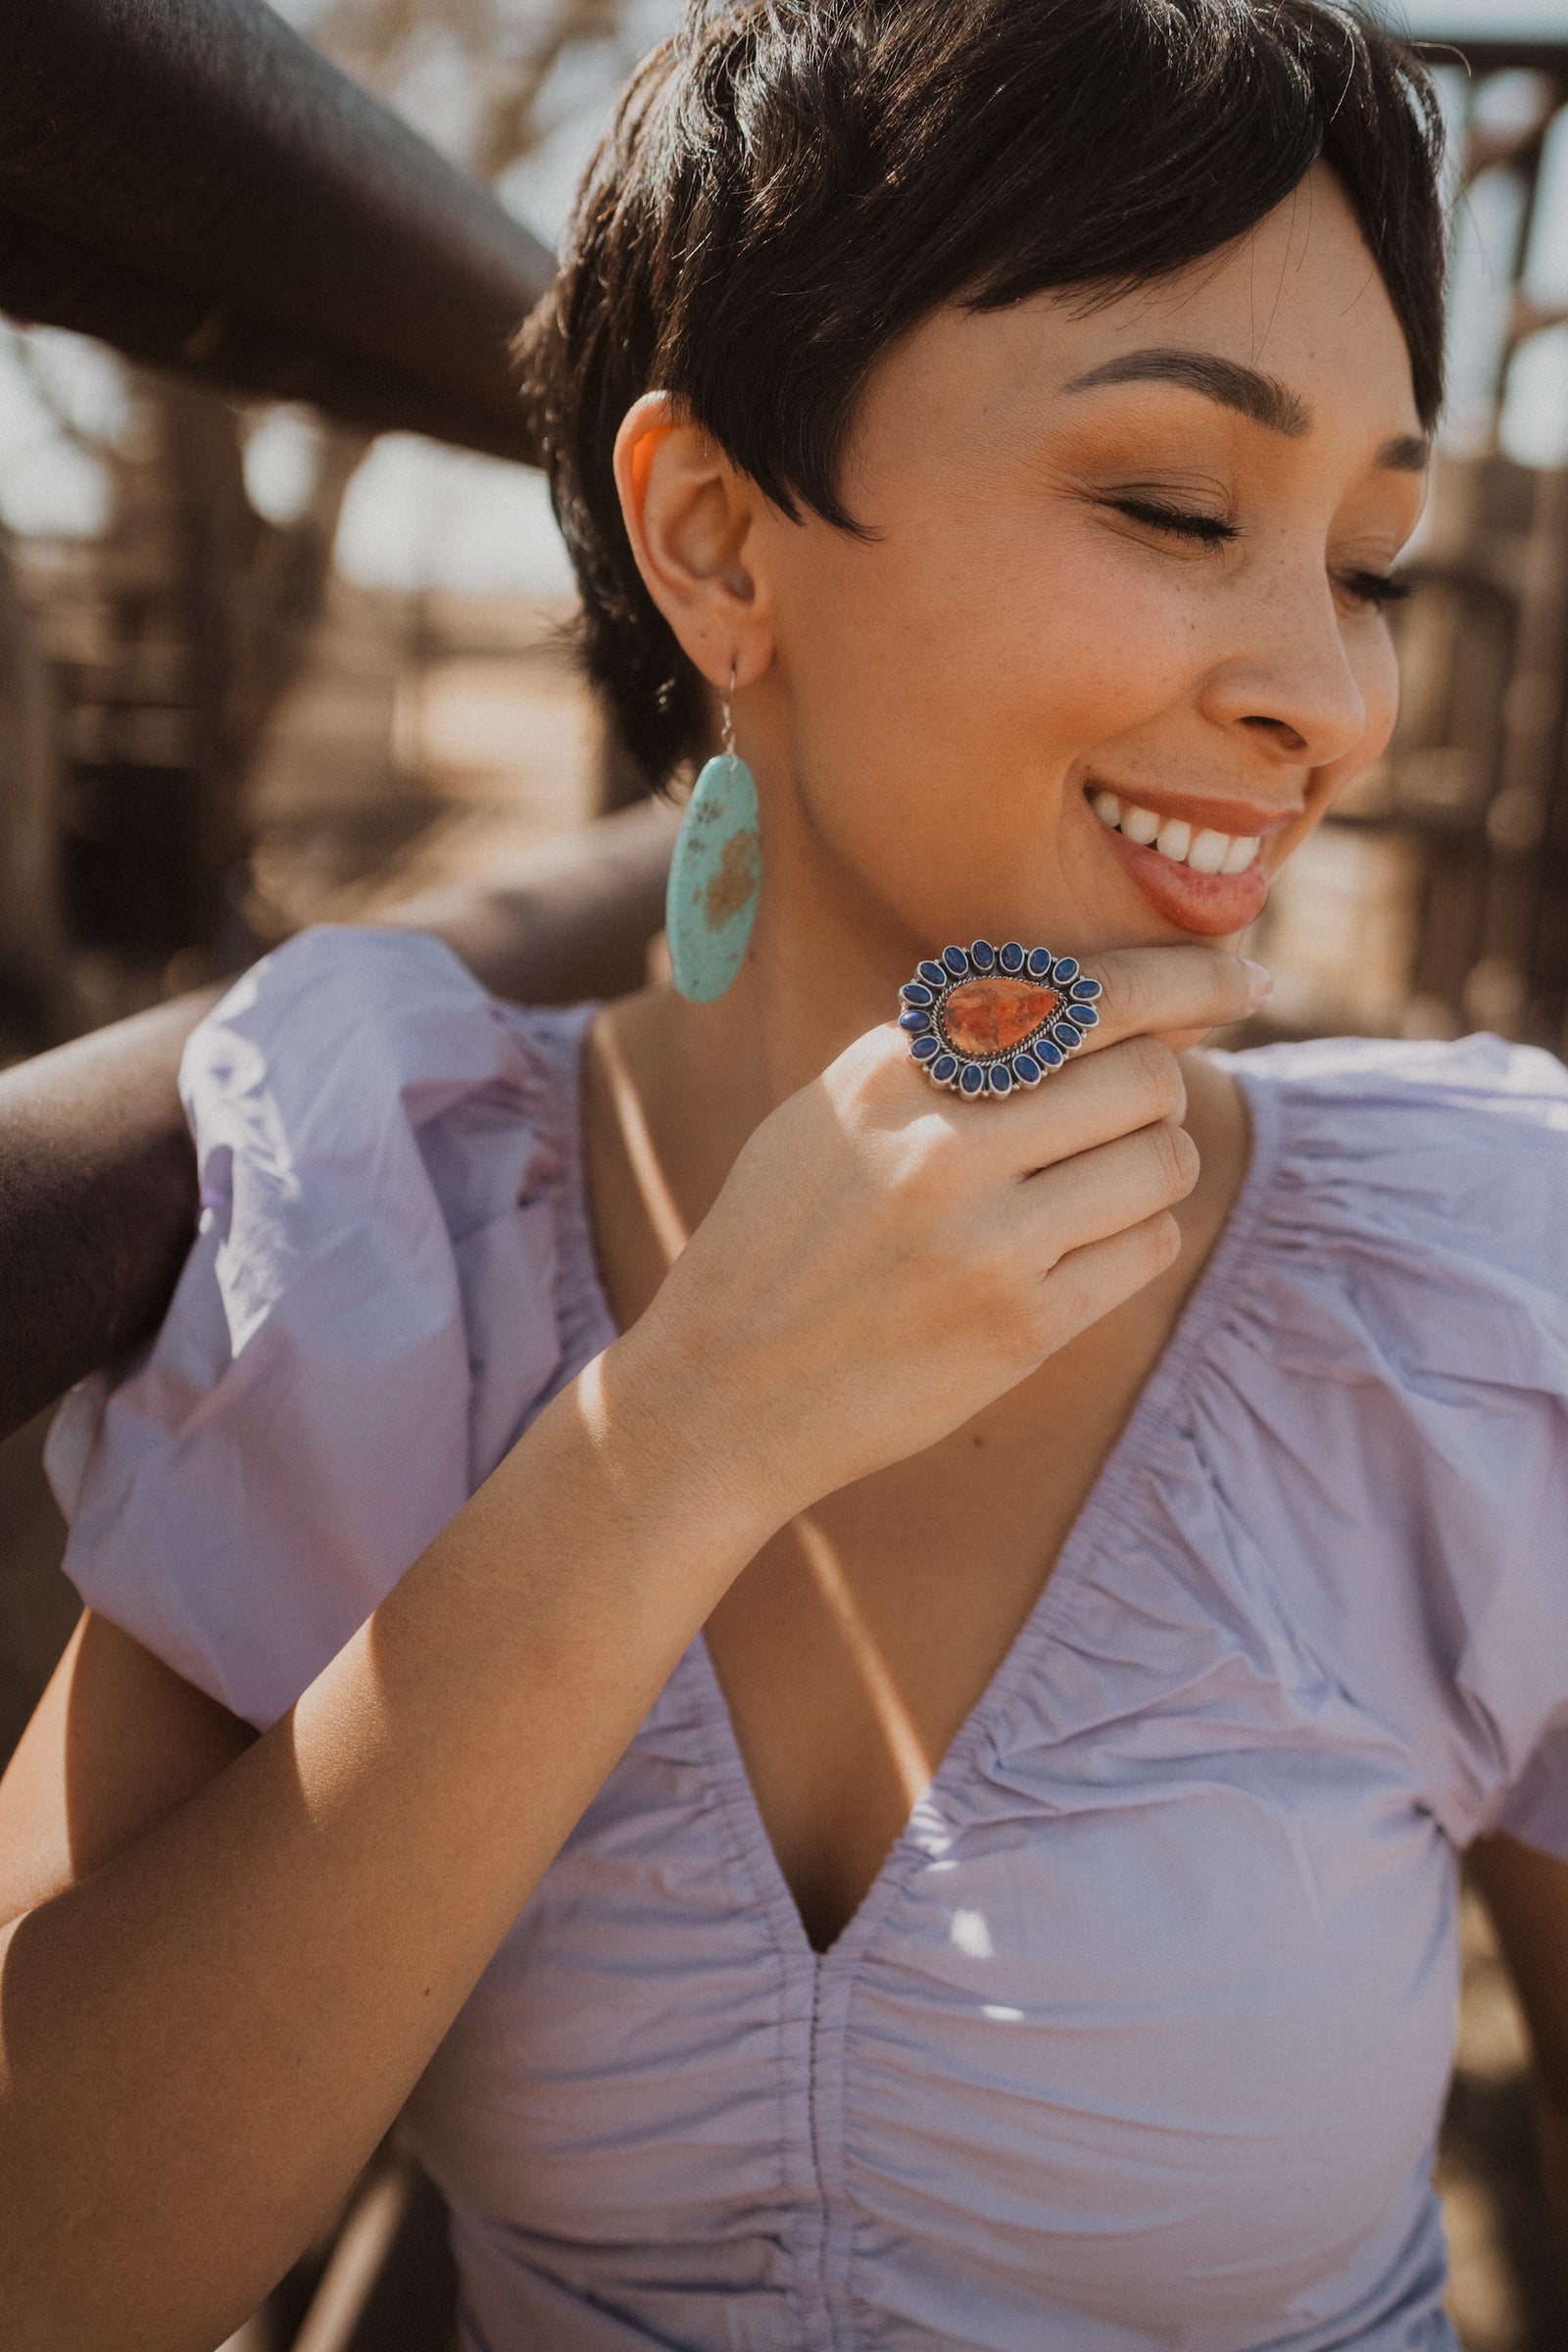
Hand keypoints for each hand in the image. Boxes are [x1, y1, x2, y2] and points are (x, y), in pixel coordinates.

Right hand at [617, 946, 1267, 1530]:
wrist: (724, 1394)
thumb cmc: (784, 1241)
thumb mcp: (832, 1114)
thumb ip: (947, 1049)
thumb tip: (1120, 1003)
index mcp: (887, 1071)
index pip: (1078, 992)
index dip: (1183, 975)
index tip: (1242, 976)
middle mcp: (940, 1144)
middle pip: (1143, 1072)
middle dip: (1159, 1084)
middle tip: (1133, 1107)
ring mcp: (986, 1241)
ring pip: (1163, 1157)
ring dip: (1157, 1160)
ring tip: (1101, 1180)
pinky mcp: (1023, 1327)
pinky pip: (1147, 1245)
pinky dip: (1137, 1234)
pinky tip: (1083, 1245)